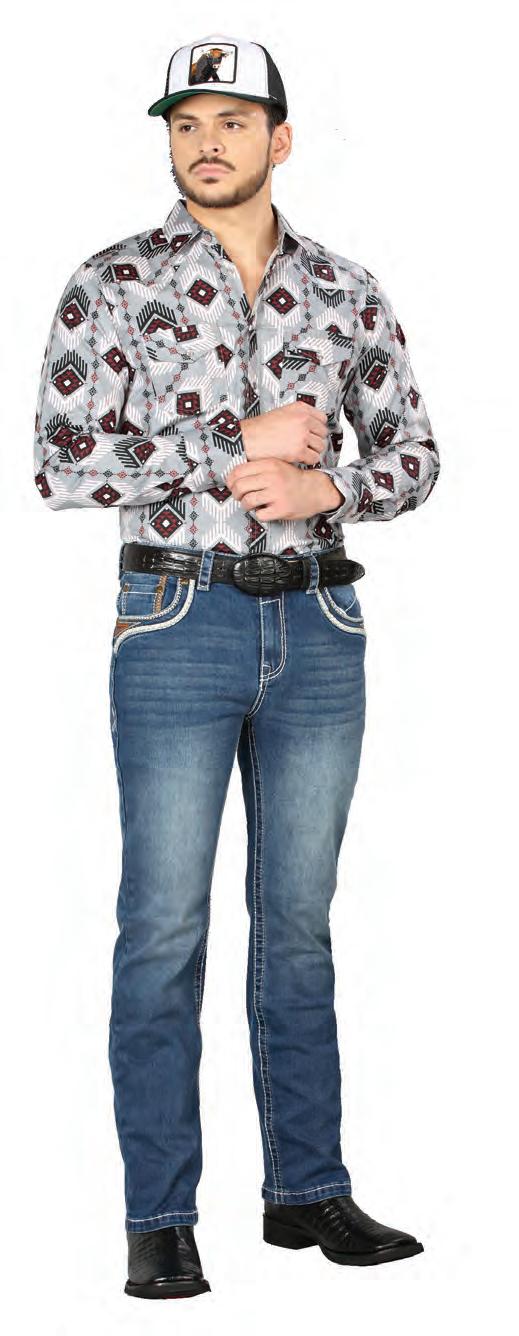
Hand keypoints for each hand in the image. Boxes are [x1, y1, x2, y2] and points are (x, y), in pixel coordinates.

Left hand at [226, 457, 343, 521]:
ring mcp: (277, 494)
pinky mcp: (281, 509)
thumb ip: (258, 468)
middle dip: (236, 494)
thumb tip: (234, 477)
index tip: (232, 485)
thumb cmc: (293, 479)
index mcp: (269, 464)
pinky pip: (259, 515)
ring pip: (248, 501)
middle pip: (240, 487)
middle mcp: (272, 478)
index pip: (239, 471)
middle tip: (240, 497)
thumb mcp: (277, 465)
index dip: (231, 480)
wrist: (316, 490)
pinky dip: (259, 515)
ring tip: (251, 505)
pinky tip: (264, 510)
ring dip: (246, 505)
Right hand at [239, 402, 328, 466]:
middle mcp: (303, 420)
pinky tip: (300, 459)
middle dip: (316, 440)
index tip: (313, 434)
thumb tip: (312, 424)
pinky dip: (308, 461)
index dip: (317, 428)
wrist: (247, 439)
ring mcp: (302, 435)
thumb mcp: (282, 413)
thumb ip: (298, 416)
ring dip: (313, 451)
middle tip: (307, 445)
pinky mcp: (299, 450)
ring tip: (302, 452)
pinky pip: (314, 458)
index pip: (322, 418)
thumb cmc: (260, 428)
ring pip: (320, 446)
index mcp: (300, 409)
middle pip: (323, 433)